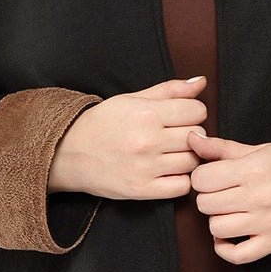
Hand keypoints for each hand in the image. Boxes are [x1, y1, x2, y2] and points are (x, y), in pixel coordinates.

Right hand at [48, 76, 208, 201]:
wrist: (68, 152)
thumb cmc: (102, 123)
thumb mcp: (132, 99)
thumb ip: (169, 90)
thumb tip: (202, 81)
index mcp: (146, 114)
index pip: (197, 110)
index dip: (192, 111)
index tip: (181, 116)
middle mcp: (147, 140)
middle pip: (197, 135)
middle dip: (191, 133)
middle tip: (175, 135)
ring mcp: (145, 167)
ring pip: (193, 161)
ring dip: (187, 157)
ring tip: (171, 153)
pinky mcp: (142, 190)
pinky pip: (182, 186)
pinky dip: (181, 179)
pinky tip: (168, 171)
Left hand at [186, 131, 270, 264]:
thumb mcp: (258, 149)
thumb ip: (221, 148)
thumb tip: (191, 139)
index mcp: (253, 169)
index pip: (202, 179)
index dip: (202, 178)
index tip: (211, 178)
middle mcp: (259, 196)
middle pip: (206, 204)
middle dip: (208, 198)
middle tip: (221, 194)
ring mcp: (267, 222)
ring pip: (217, 228)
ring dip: (217, 220)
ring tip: (229, 212)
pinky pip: (238, 256)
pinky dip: (225, 249)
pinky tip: (228, 236)